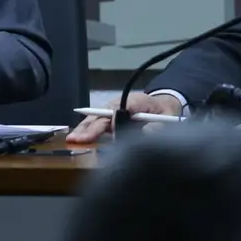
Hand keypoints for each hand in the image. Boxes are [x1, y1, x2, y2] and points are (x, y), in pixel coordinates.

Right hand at [66, 92, 183, 142]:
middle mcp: (120, 103)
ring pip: (96, 118)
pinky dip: (87, 130)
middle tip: (78, 139)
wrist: (164, 105)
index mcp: (135, 101)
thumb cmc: (165, 111)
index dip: (112, 119)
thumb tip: (145, 135)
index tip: (107, 129)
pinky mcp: (110, 118)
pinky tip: (78, 139)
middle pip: (103, 114)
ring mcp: (113, 110)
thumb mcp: (168, 118)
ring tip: (73, 139)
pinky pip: (97, 123)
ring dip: (84, 129)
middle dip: (90, 127)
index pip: (120, 109)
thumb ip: (157, 127)